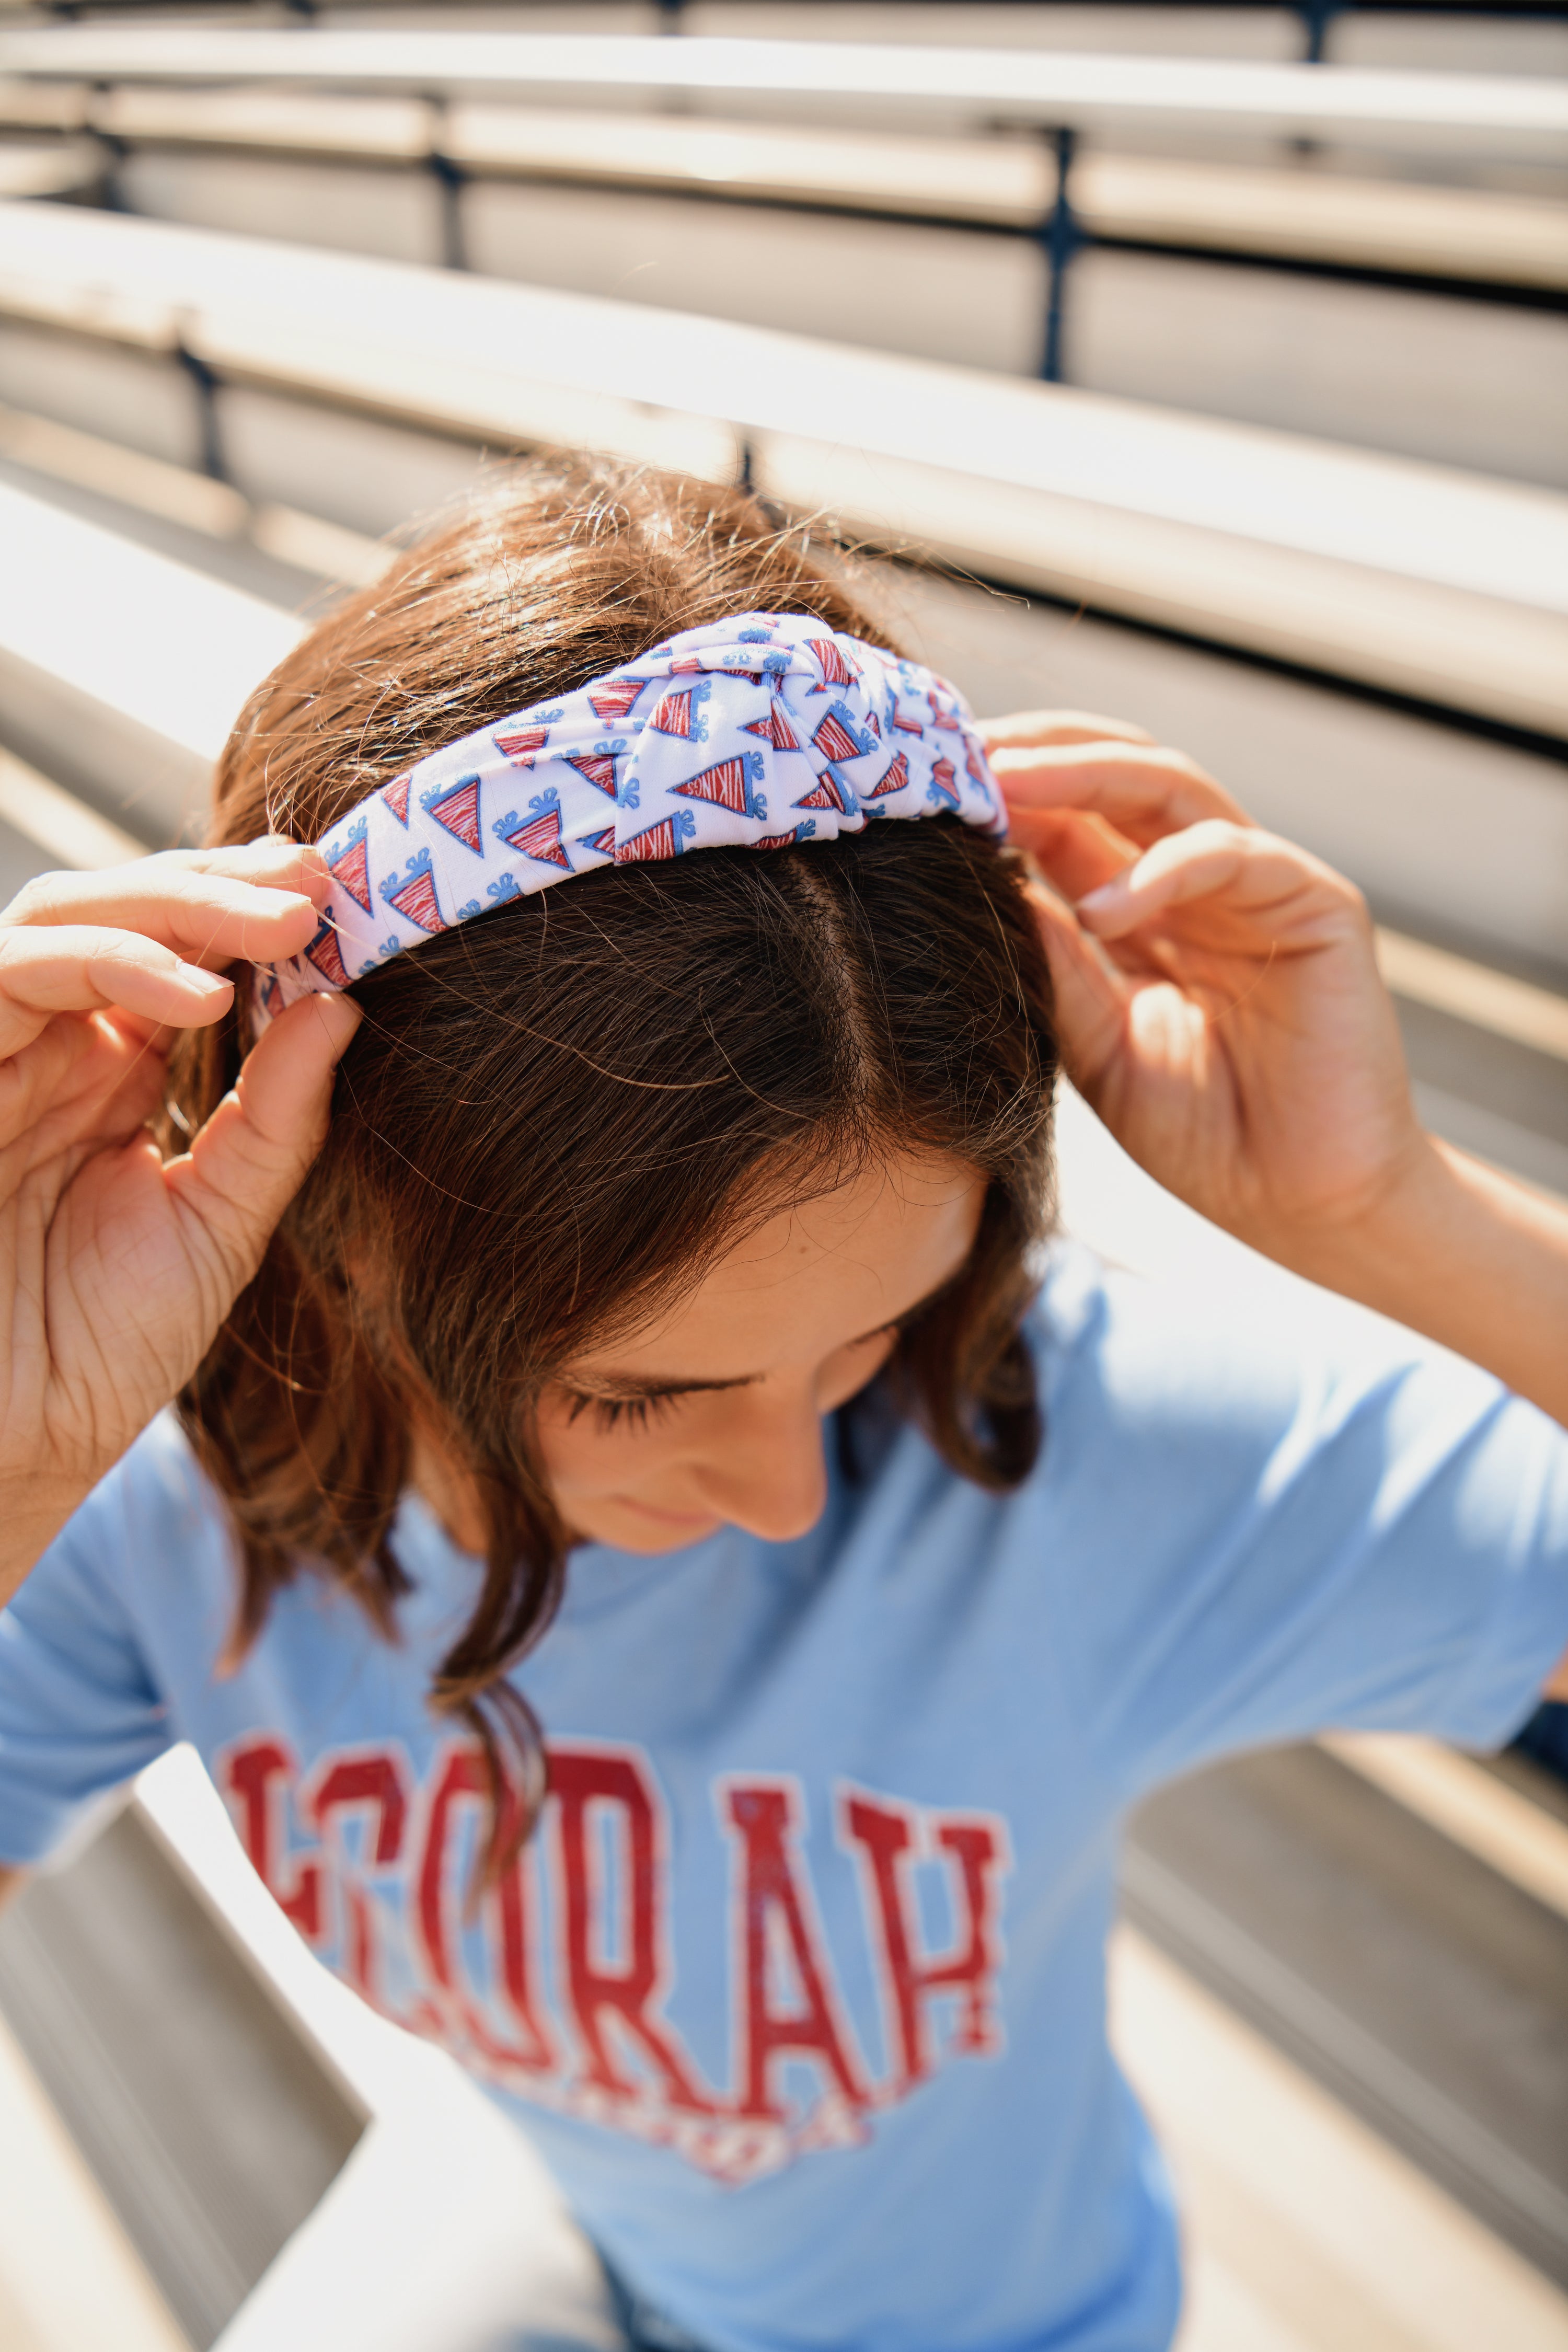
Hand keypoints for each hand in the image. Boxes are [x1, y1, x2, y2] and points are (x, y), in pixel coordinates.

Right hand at [0, 844, 358, 1602]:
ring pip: (61, 915)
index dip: (253, 914)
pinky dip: (109, 964)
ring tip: (282, 928)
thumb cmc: (97, 1350)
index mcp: (111, 1071)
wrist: (9, 1449)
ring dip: (175, 904)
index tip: (348, 904)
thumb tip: (343, 1006)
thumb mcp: (218, 1225)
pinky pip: (9, 976)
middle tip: (319, 887)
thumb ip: (277, 1120)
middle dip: (221, 886)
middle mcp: (48, 1047)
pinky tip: (202, 996)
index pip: (178, 950)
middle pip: (121, 909)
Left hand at [983, 711, 1424, 1255]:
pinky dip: (1160, 871)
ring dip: (1081, 775)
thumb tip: (982, 884)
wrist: (1306, 1204)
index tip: (923, 788)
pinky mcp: (1319, 904)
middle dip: (1034, 753)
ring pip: (1169, 784)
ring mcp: (1261, 882)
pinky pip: (1232, 854)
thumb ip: (1054, 966)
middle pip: (1115, 771)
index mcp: (1143, 906)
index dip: (1000, 792)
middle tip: (955, 754)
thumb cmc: (1206, 1137)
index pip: (1067, 815)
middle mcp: (1200, 879)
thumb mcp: (1097, 1046)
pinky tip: (1100, 911)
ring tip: (1002, 784)